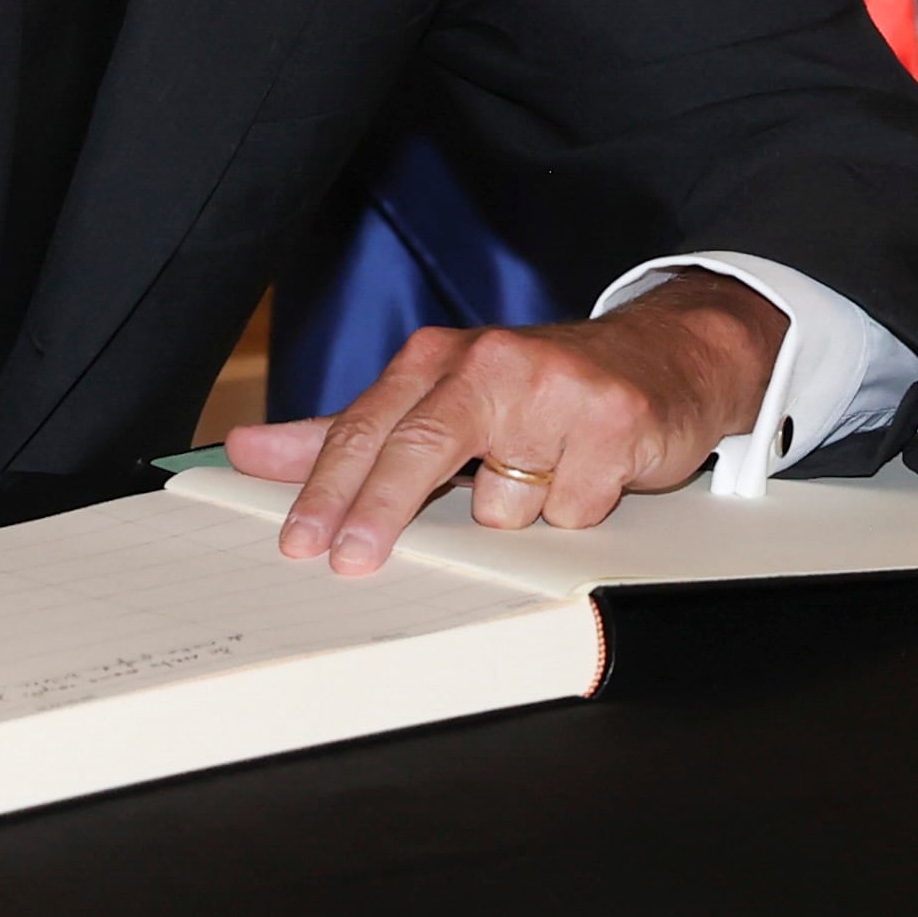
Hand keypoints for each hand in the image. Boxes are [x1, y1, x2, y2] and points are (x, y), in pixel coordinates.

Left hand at [225, 271, 784, 575]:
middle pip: (420, 446)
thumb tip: (247, 453)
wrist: (670, 355)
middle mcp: (492, 363)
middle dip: (378, 509)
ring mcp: (555, 390)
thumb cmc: (541, 389)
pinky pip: (571, 512)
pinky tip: (592, 476)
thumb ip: (348, 433)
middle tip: (350, 561)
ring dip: (517, 515)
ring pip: (504, 505)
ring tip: (543, 479)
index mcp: (439, 359)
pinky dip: (577, 511)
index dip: (327, 486)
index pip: (368, 427)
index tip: (298, 541)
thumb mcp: (441, 401)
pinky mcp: (614, 421)